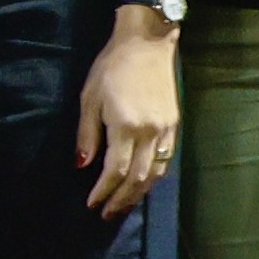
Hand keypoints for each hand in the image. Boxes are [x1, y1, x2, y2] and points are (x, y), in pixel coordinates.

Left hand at [76, 19, 182, 220]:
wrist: (147, 44)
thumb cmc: (111, 68)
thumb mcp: (89, 99)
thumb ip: (87, 135)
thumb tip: (83, 166)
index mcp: (126, 126)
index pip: (115, 170)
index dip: (103, 191)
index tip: (92, 204)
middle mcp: (149, 132)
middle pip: (137, 178)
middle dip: (121, 199)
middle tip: (107, 215)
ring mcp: (165, 130)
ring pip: (155, 172)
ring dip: (139, 193)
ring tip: (123, 206)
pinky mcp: (174, 125)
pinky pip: (166, 159)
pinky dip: (154, 176)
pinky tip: (143, 184)